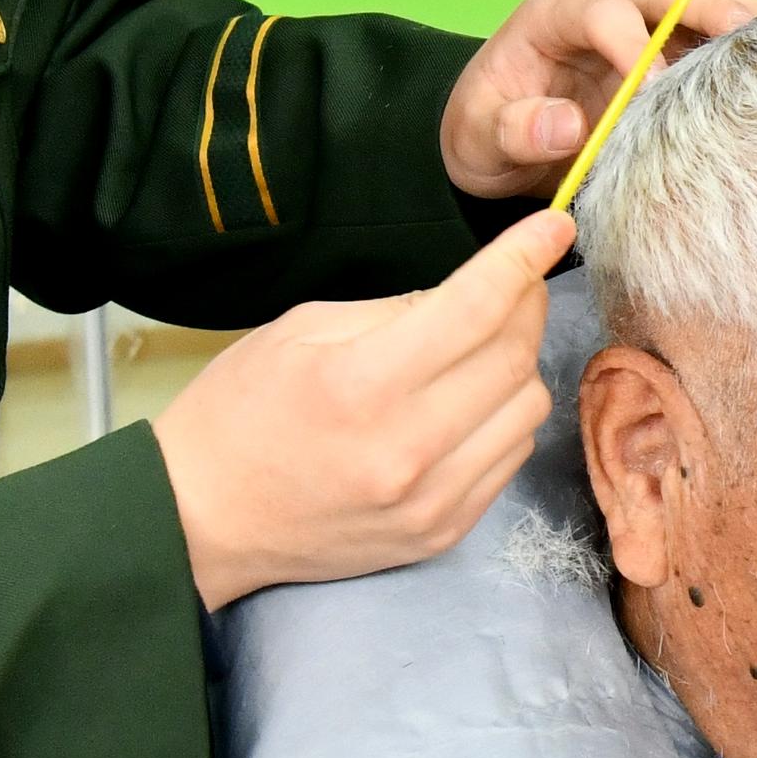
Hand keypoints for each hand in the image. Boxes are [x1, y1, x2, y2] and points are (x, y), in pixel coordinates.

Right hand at [153, 209, 571, 609]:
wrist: (201, 520)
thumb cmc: (238, 414)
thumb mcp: (300, 330)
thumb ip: (395, 309)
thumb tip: (473, 291)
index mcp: (361, 384)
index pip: (475, 308)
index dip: (523, 257)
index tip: (555, 224)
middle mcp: (406, 448)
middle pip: (513, 356)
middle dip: (526, 304)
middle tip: (514, 282)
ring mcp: (430, 500)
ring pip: (525, 409)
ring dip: (517, 364)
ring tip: (478, 349)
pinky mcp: (442, 533)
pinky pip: (508, 457)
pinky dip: (502, 418)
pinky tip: (467, 403)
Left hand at [440, 0, 756, 199]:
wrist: (498, 143)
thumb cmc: (485, 131)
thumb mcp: (477, 138)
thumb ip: (514, 130)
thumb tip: (565, 124)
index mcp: (555, 13)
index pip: (606, 13)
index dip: (635, 49)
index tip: (654, 95)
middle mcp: (607, 4)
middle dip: (718, 11)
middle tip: (755, 47)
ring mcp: (645, 26)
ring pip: (708, 7)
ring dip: (746, 29)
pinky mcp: (671, 55)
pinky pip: (716, 44)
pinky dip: (745, 57)